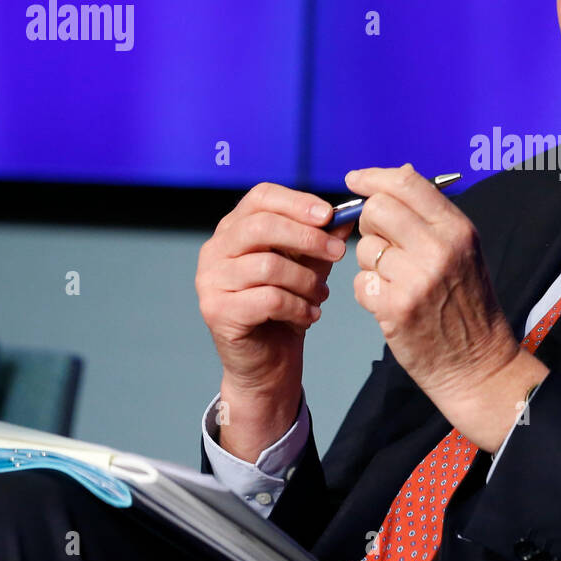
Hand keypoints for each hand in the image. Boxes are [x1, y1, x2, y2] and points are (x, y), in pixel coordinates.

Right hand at [195, 182, 353, 458]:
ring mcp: (210, 280)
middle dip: (308, 238)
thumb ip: (323, 238)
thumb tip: (349, 213)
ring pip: (268, 265)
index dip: (297, 202)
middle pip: (262, 226)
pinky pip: (268, 299)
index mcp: (234, 229)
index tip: (329, 215)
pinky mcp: (216, 310)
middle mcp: (215, 250)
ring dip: (305, 280)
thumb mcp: (309, 265)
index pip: (261, 197)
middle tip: (339, 252)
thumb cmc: (286, 308)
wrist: (267, 363)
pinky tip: (309, 315)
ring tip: (321, 295)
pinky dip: (298, 306)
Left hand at [346, 164, 546, 450]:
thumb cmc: (469, 305)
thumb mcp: (465, 251)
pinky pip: (360, 282)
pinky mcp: (395, 308)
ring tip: (396, 281)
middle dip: (370, 223)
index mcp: (459, 230)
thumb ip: (432, 215)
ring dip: (371, 263)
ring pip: (364, 248)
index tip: (356, 179)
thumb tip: (399, 173)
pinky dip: (368, 292)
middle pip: (377, 210)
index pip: (407, 183)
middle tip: (383, 244)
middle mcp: (439, 249)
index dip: (374, 177)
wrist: (478, 364)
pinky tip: (390, 303)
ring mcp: (416, 279)